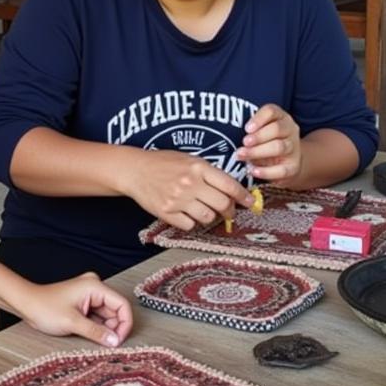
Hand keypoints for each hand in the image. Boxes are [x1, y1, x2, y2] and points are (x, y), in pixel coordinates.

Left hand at [18, 273, 132, 347]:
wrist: (26, 304)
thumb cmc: (44, 308)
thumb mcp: (72, 323)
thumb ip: (96, 332)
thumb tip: (115, 341)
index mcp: (95, 286)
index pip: (122, 304)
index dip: (125, 323)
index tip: (121, 340)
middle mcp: (94, 288)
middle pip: (116, 310)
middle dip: (114, 328)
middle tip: (108, 344)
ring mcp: (89, 295)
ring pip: (107, 315)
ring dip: (105, 329)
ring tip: (96, 340)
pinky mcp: (84, 303)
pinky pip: (98, 316)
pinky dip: (97, 327)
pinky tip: (91, 335)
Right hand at [124, 149, 254, 231]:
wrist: (135, 170)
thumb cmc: (163, 163)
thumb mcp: (189, 160)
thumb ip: (210, 173)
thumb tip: (232, 191)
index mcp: (198, 167)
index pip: (230, 185)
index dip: (244, 197)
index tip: (250, 203)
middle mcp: (190, 183)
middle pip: (223, 204)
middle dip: (229, 210)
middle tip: (228, 211)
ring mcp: (178, 199)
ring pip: (208, 217)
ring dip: (210, 216)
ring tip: (203, 210)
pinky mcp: (166, 212)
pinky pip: (189, 225)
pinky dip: (191, 222)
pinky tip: (186, 213)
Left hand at [237, 104, 302, 182]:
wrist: (288, 162)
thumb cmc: (266, 142)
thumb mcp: (259, 131)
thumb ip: (250, 130)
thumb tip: (225, 133)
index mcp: (280, 117)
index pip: (272, 111)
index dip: (259, 118)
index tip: (246, 128)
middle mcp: (290, 130)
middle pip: (276, 129)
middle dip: (257, 136)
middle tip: (243, 143)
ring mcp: (294, 149)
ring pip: (279, 147)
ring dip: (258, 152)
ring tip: (242, 155)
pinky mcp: (293, 167)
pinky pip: (282, 169)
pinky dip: (266, 171)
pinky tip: (253, 170)